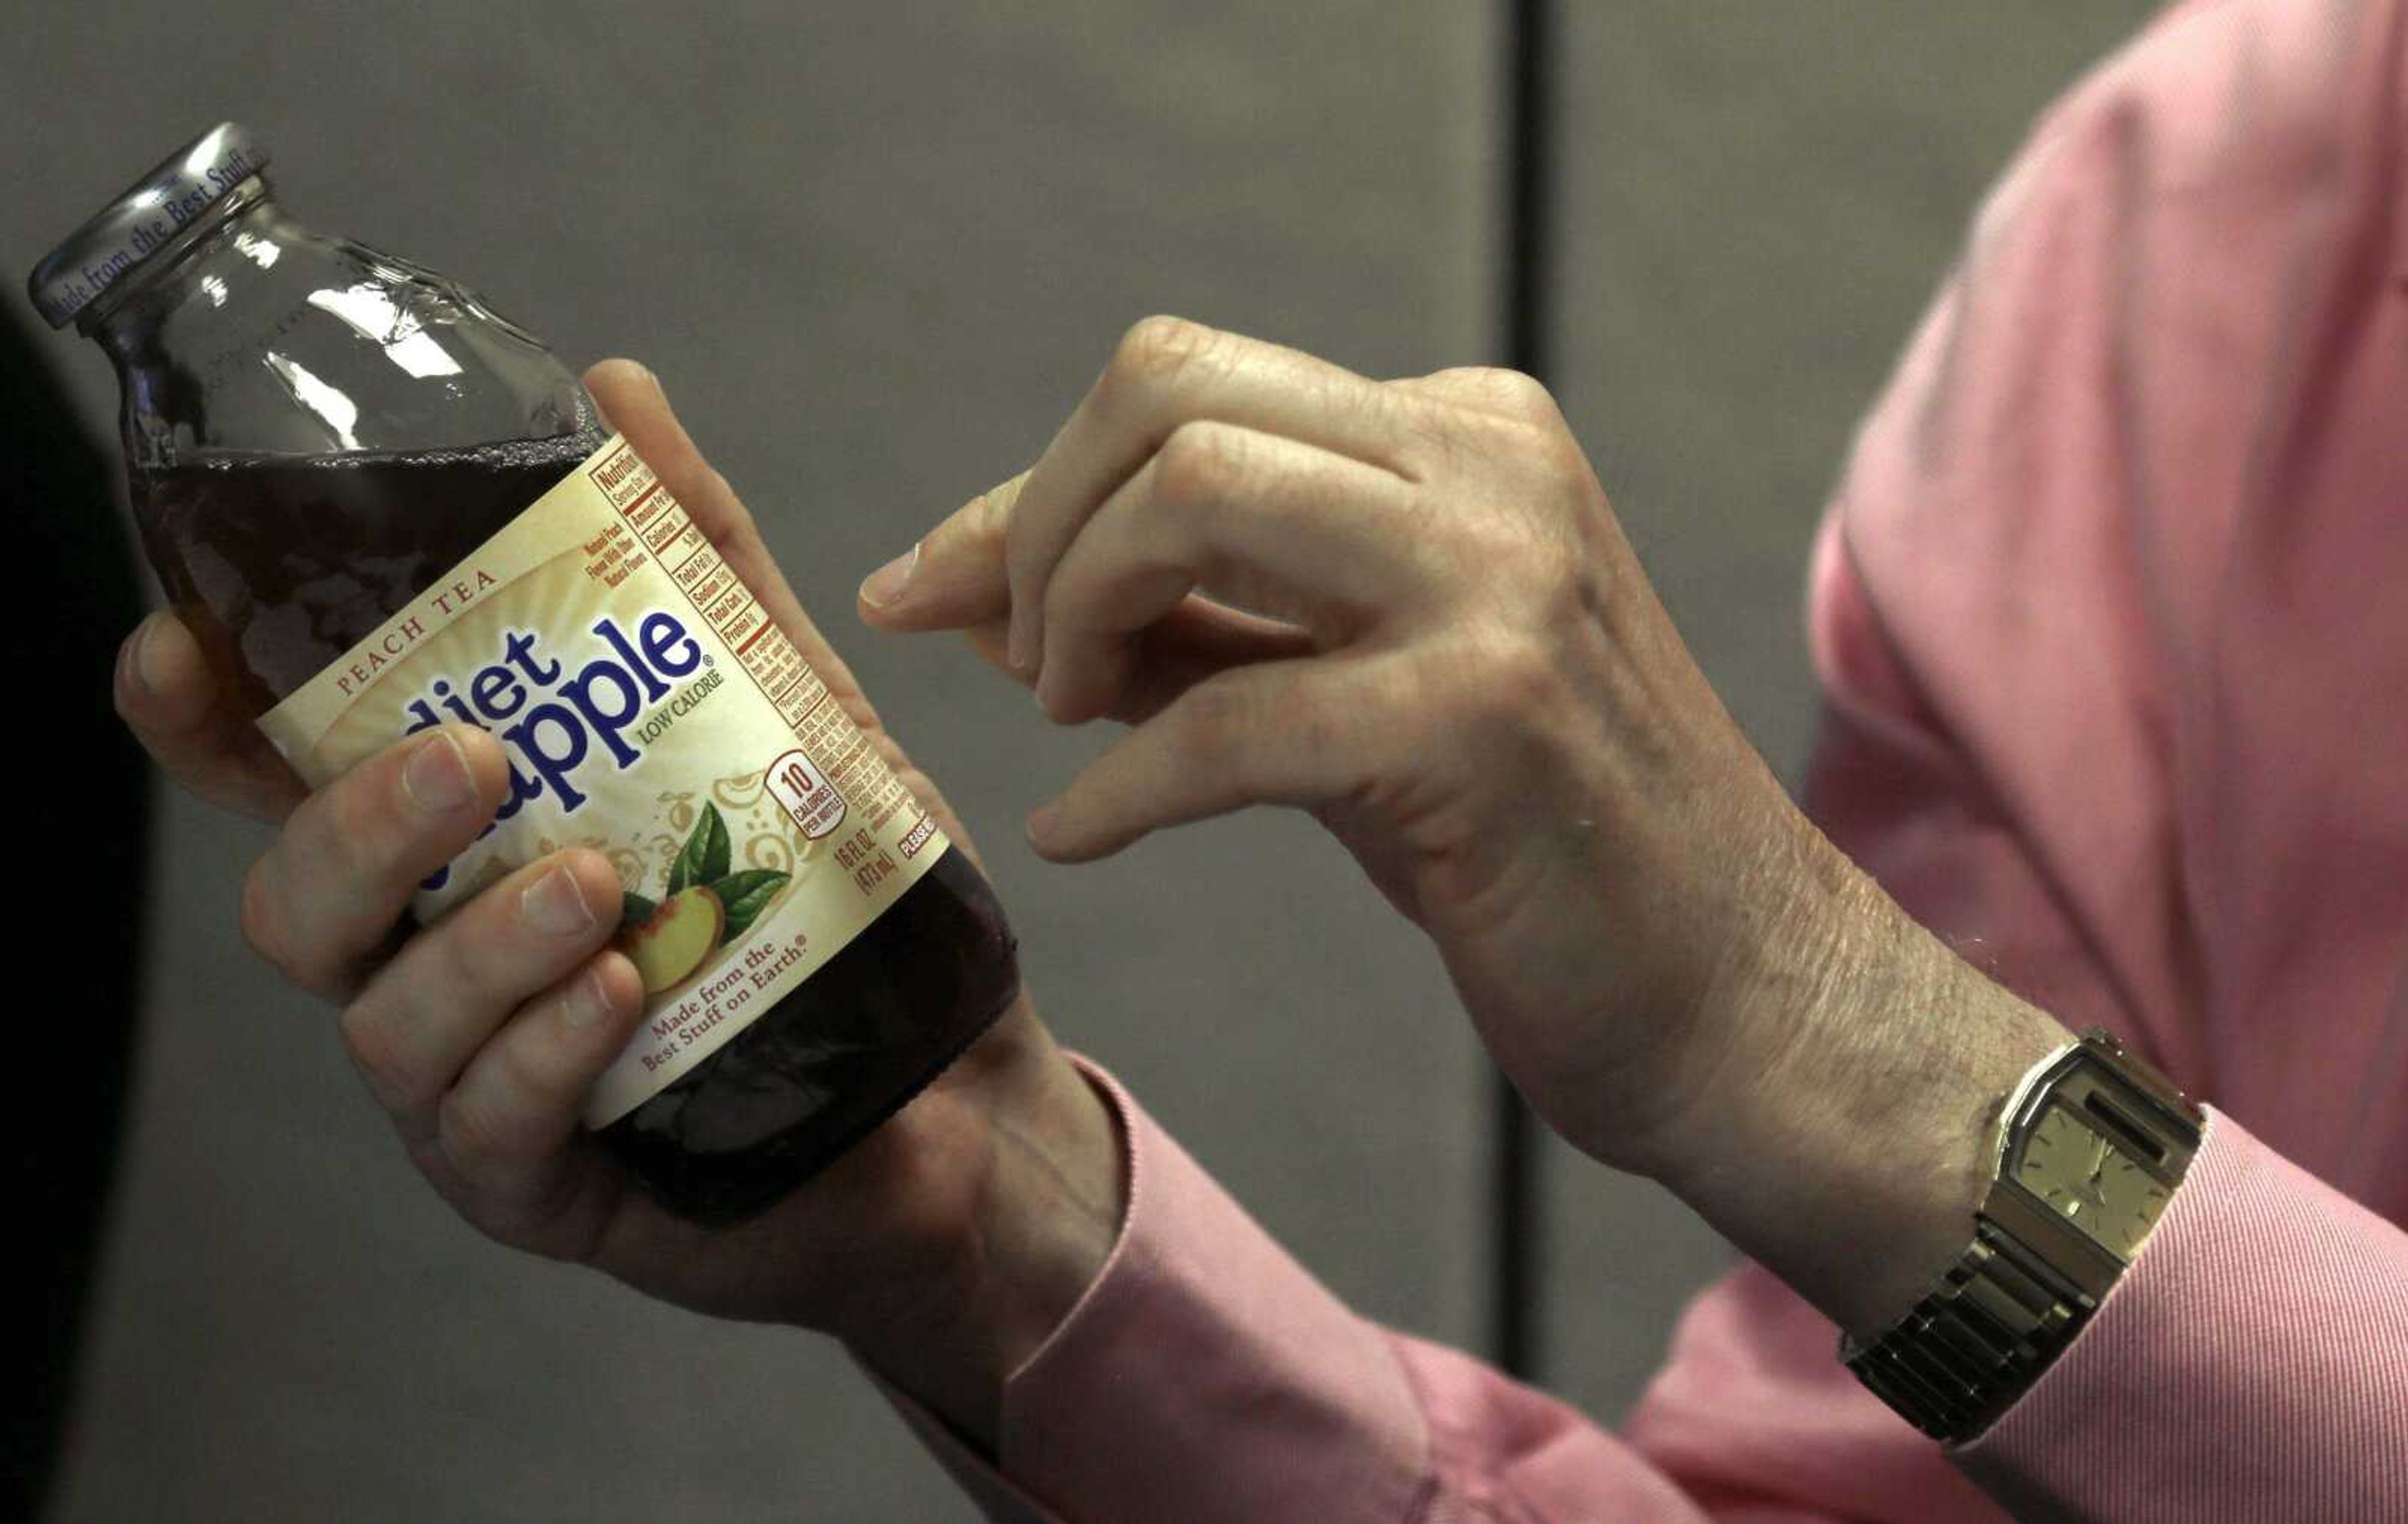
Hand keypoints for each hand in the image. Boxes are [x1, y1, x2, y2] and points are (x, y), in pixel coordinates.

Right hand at [113, 360, 1123, 1447]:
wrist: (957, 1083)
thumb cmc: (840, 893)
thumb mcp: (788, 707)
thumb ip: (697, 562)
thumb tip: (614, 386)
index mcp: (460, 842)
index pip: (278, 778)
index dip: (198, 720)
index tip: (179, 649)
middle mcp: (437, 956)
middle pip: (296, 899)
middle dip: (359, 824)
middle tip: (474, 762)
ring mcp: (478, 1078)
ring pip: (382, 1020)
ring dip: (472, 943)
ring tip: (589, 885)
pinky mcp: (544, 1182)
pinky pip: (484, 1132)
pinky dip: (540, 1055)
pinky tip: (618, 996)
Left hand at [859, 317, 2068, 1331]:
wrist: (1749, 1001)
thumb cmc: (1539, 852)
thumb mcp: (1353, 697)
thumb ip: (1199, 624)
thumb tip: (989, 591)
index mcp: (1467, 436)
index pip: (1187, 389)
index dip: (1028, 490)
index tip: (931, 588)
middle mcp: (1489, 469)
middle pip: (1167, 391)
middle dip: (1038, 525)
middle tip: (1025, 668)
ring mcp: (1500, 582)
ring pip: (1190, 492)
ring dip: (1074, 609)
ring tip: (1071, 724)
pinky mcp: (1485, 720)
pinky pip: (1227, 718)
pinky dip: (1121, 785)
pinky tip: (1080, 836)